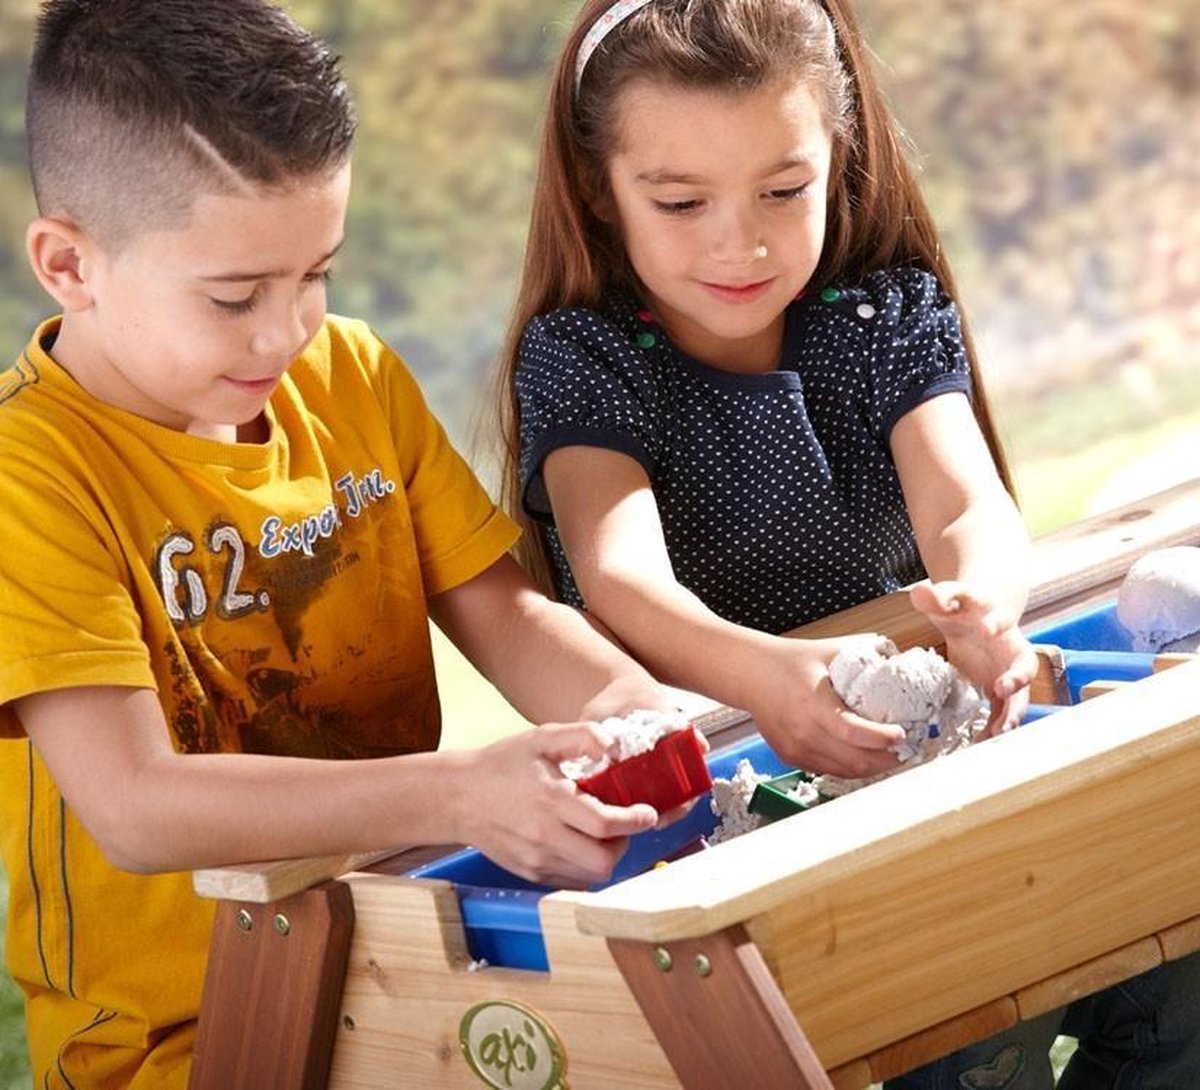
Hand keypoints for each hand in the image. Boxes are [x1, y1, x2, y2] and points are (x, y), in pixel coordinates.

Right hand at [453, 722, 658, 887]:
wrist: (456, 797)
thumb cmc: (501, 764)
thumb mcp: (540, 738)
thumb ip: (580, 736)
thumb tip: (613, 746)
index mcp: (550, 801)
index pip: (604, 824)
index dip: (634, 821)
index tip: (648, 814)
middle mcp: (543, 836)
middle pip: (603, 861)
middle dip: (624, 844)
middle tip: (623, 824)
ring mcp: (536, 860)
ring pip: (590, 875)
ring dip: (605, 856)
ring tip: (601, 832)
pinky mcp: (530, 873)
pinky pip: (571, 879)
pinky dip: (584, 865)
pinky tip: (579, 842)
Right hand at [749, 637, 906, 777]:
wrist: (751, 674)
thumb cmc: (789, 661)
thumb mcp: (828, 650)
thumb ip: (864, 653)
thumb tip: (898, 660)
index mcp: (812, 704)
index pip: (852, 732)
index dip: (881, 739)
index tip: (901, 733)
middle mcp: (802, 731)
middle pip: (854, 761)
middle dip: (887, 759)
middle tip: (906, 750)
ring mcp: (795, 748)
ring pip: (844, 772)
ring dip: (872, 768)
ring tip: (890, 755)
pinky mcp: (791, 758)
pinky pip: (829, 770)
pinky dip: (850, 767)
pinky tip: (863, 756)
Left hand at [910, 580, 1037, 733]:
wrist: (977, 616)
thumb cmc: (962, 605)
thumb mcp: (948, 596)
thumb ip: (936, 596)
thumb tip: (920, 592)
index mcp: (998, 618)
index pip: (1000, 618)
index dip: (995, 622)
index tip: (985, 628)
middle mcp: (1011, 647)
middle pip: (1024, 664)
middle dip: (1017, 678)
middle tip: (1002, 689)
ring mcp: (1008, 671)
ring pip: (1018, 695)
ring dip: (1010, 714)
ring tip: (999, 733)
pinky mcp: (999, 689)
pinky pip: (1001, 712)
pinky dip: (995, 728)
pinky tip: (982, 744)